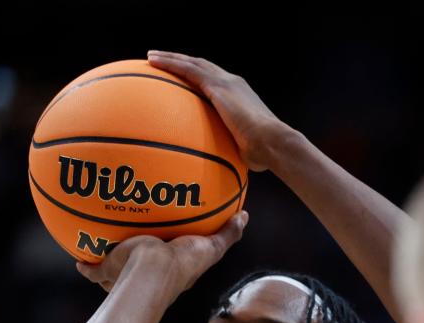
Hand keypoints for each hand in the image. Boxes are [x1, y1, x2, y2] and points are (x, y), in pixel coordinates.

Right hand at [76, 211, 248, 295]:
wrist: (148, 275)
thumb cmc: (179, 265)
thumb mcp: (209, 248)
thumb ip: (226, 234)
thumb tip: (244, 216)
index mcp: (169, 269)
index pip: (169, 258)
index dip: (170, 250)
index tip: (169, 241)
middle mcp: (147, 275)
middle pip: (140, 263)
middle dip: (136, 255)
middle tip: (134, 240)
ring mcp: (126, 275)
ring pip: (115, 268)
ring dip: (109, 258)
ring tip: (103, 243)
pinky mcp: (107, 270)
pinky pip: (91, 267)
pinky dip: (84, 262)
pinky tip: (77, 256)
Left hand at [146, 50, 290, 171]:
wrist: (272, 143)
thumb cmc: (262, 153)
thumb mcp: (244, 149)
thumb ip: (232, 149)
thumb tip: (224, 165)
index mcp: (239, 95)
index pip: (215, 80)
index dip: (198, 76)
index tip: (183, 77)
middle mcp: (233, 83)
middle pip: (202, 66)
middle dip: (182, 61)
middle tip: (162, 59)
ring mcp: (225, 83)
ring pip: (192, 63)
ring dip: (171, 57)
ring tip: (152, 56)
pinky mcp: (218, 87)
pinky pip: (187, 70)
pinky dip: (170, 63)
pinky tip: (153, 61)